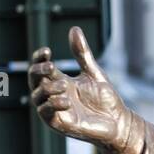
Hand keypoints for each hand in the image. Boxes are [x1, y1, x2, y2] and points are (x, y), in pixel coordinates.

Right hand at [28, 26, 131, 153]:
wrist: (119, 123)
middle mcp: (54, 94)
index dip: (39, 58)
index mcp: (59, 81)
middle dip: (39, 71)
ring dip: (47, 89)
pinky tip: (64, 100)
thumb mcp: (93, 73)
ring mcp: (55, 109)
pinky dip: (51, 105)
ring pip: (37, 97)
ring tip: (65, 86)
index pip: (40, 67)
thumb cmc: (106, 100)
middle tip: (52, 65)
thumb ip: (82, 54)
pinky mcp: (59, 124)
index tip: (47, 51)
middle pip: (34, 80)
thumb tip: (74, 29)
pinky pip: (46, 113)